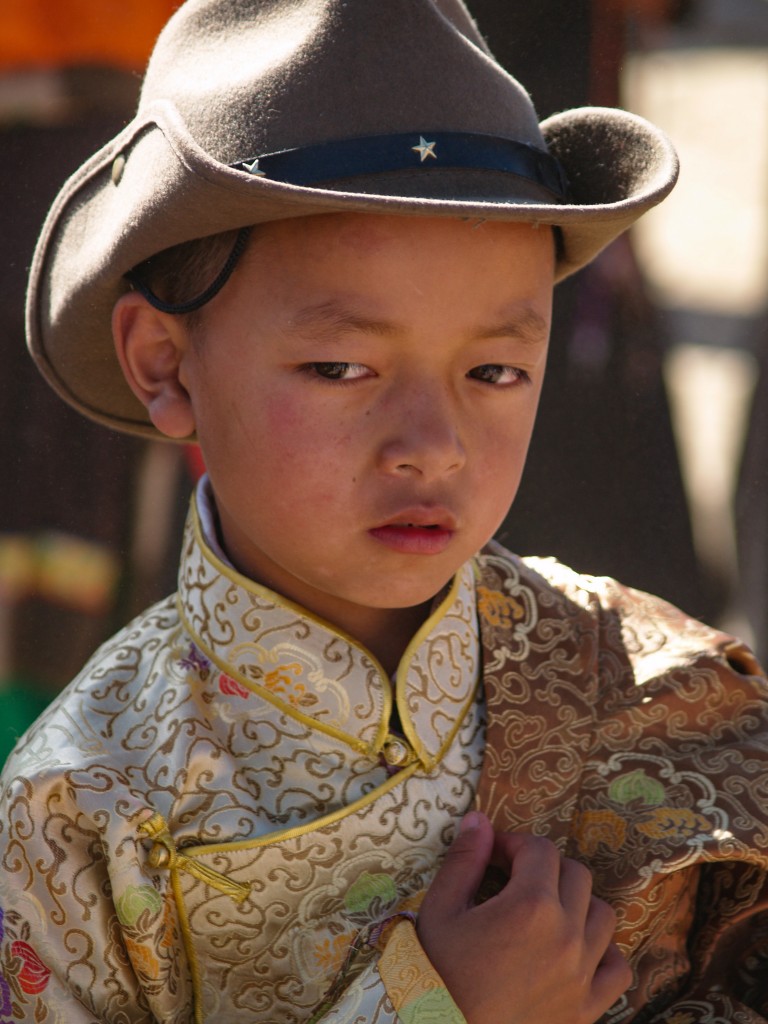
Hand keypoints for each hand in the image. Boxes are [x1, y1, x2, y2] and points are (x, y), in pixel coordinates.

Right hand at [417, 812, 630, 1023]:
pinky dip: (604, 952)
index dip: (514, 843)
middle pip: (576, 875)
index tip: (494, 854)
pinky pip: (617, 969)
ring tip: (545, 912)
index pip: (540, 850)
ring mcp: (582, 975)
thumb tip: (479, 820)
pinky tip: (577, 950)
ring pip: (602, 915)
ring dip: (577, 904)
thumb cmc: (438, 973)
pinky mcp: (587, 1009)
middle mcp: (566, 935)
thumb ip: (464, 859)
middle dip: (545, 867)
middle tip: (515, 879)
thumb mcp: (441, 910)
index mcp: (530, 906)